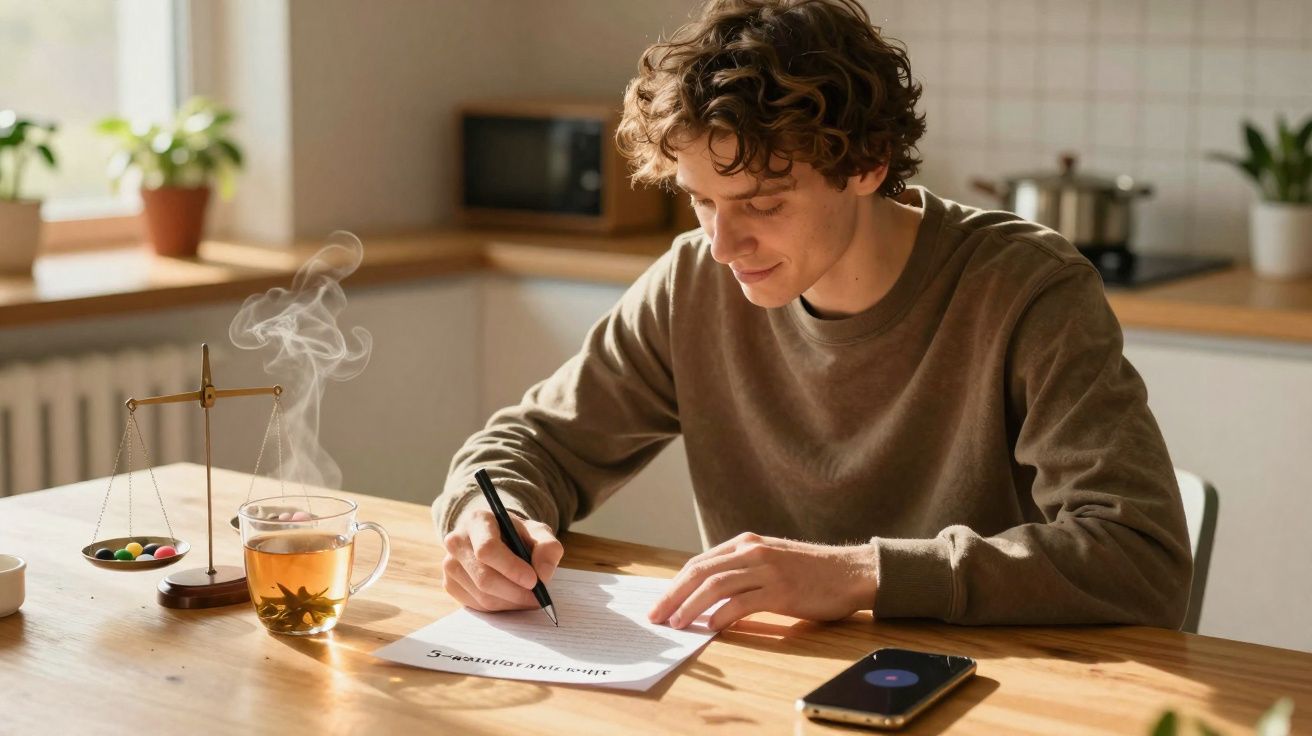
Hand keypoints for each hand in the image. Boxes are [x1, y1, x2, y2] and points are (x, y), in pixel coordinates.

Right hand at [441, 508, 563, 611]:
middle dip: (515, 592)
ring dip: (511, 602)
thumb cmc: (517, 535)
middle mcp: (456, 541)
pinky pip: (476, 605)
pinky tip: (512, 598)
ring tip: (529, 597)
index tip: (533, 580)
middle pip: (484, 577)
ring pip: (482, 596)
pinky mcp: (450, 584)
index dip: (511, 568)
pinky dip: (499, 607)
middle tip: (538, 598)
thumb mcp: (537, 532)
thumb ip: (548, 547)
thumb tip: (543, 574)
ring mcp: (449, 564)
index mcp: (477, 521)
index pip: (488, 549)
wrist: (495, 537)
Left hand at [647, 532, 878, 630]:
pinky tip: (711, 627)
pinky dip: (721, 615)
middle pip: (700, 571)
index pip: (700, 562)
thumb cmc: (812, 571)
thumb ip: (743, 568)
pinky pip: (741, 603)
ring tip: (677, 624)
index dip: (676, 583)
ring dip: (690, 606)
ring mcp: (766, 569)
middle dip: (673, 594)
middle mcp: (753, 551)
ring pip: (715, 585)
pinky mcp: (780, 590)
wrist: (851, 572)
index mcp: (747, 543)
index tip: (661, 602)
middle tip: (656, 615)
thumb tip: (708, 592)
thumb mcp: (772, 559)